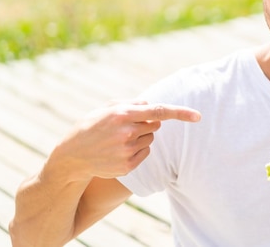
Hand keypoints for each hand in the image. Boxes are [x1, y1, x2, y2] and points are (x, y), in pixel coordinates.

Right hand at [48, 101, 200, 181]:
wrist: (72, 157)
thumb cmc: (91, 126)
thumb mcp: (106, 108)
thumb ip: (131, 103)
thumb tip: (152, 105)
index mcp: (122, 114)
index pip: (158, 111)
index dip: (180, 113)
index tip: (197, 116)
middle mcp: (127, 132)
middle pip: (155, 125)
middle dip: (146, 123)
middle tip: (126, 126)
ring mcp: (127, 151)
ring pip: (150, 139)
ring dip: (141, 136)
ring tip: (118, 139)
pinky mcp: (128, 166)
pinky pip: (145, 152)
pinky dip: (137, 149)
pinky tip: (118, 150)